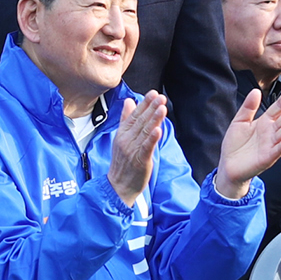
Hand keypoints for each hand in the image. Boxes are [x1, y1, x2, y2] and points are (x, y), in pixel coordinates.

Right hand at [108, 91, 168, 207]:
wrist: (117, 186)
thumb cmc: (122, 162)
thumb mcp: (121, 137)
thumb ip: (126, 119)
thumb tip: (129, 101)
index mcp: (123, 133)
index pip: (134, 115)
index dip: (144, 104)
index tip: (153, 93)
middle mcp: (127, 139)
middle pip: (141, 121)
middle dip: (151, 108)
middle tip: (160, 97)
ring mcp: (132, 150)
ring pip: (145, 132)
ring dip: (154, 119)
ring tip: (162, 108)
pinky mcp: (140, 160)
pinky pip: (146, 148)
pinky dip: (152, 139)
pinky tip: (158, 130)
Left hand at [215, 85, 280, 198]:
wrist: (228, 166)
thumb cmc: (235, 144)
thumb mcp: (239, 121)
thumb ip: (248, 107)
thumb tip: (256, 91)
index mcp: (265, 122)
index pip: (278, 108)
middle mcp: (271, 133)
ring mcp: (271, 145)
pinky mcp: (268, 158)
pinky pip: (278, 149)